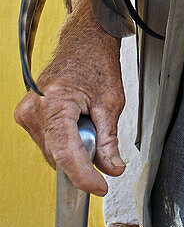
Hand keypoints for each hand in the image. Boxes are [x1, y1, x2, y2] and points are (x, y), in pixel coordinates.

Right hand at [14, 24, 124, 195]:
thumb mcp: (111, 101)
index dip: (84, 177)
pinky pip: (48, 141)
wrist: (84, 39)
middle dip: (83, 157)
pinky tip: (76, 121)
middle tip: (101, 133)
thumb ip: (109, 139)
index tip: (100, 187)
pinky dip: (65, 140)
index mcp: (54, 104)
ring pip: (53, 152)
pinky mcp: (27, 115)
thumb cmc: (96, 60)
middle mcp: (34, 110)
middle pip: (59, 156)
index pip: (67, 154)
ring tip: (87, 118)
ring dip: (74, 147)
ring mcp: (27, 113)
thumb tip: (112, 168)